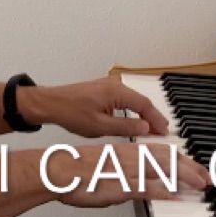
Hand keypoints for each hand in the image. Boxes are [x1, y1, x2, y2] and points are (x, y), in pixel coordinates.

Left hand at [18, 77, 168, 137]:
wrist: (51, 103)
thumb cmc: (70, 112)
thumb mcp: (100, 126)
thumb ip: (125, 127)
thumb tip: (144, 128)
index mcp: (116, 91)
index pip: (144, 105)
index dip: (156, 119)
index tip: (164, 131)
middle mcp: (115, 85)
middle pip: (141, 101)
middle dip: (152, 117)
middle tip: (162, 131)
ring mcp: (108, 86)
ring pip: (133, 100)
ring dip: (143, 114)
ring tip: (152, 128)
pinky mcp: (103, 90)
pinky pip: (124, 100)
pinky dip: (133, 110)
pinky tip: (135, 120)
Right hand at [44, 142, 210, 207]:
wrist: (60, 168)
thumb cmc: (78, 167)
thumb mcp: (108, 162)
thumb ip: (126, 169)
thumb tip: (136, 179)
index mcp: (129, 148)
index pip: (163, 151)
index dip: (183, 159)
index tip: (196, 166)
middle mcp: (132, 155)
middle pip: (169, 157)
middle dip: (191, 167)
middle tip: (207, 176)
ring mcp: (128, 170)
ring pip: (163, 169)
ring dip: (185, 176)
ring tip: (201, 183)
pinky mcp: (121, 185)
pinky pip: (147, 188)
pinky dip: (164, 191)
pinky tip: (176, 195)